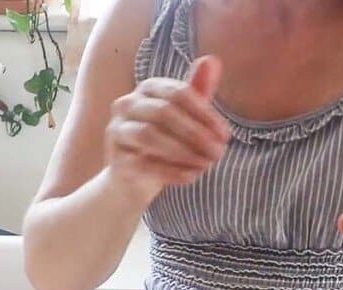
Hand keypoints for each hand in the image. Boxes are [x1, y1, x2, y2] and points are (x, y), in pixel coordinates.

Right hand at [105, 56, 231, 202]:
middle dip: (196, 133)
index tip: (226, 136)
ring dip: (183, 152)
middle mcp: (127, 104)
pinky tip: (191, 176)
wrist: (134, 176)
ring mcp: (117, 131)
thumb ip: (198, 90)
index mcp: (148, 88)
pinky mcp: (115, 159)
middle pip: (163, 112)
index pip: (179, 93)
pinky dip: (171, 171)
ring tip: (206, 164)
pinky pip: (143, 164)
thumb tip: (212, 59)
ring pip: (149, 135)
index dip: (205, 114)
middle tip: (219, 152)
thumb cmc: (165, 140)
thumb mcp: (185, 114)